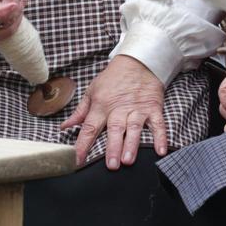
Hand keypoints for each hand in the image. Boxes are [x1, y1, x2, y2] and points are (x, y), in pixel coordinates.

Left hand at [61, 54, 167, 168]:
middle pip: (115, 130)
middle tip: (112, 165)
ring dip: (132, 144)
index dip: (83, 144)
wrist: (138, 61)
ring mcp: (138, 108)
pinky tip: (161, 150)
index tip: (78, 160)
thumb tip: (65, 127)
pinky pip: (158, 124)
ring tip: (129, 160)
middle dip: (113, 147)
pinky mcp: (153, 107)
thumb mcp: (93, 91)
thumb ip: (80, 112)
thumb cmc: (113, 78)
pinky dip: (160, 137)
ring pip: (134, 128)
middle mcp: (119, 109)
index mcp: (102, 106)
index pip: (90, 127)